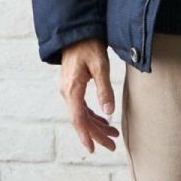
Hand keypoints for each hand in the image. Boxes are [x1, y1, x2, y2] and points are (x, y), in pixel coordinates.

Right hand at [59, 37, 118, 153]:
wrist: (76, 32)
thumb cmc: (89, 46)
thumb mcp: (100, 66)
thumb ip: (105, 89)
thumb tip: (109, 113)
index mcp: (72, 89)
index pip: (78, 119)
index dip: (86, 135)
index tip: (93, 149)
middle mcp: (67, 92)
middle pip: (81, 120)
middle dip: (97, 134)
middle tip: (113, 146)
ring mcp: (68, 90)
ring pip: (82, 114)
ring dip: (96, 126)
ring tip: (113, 135)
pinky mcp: (72, 87)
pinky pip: (81, 107)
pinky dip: (92, 116)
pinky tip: (103, 121)